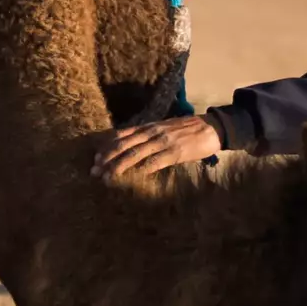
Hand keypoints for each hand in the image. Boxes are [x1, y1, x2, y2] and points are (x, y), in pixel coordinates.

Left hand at [93, 112, 219, 183]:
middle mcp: (151, 132)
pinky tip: (131, 179)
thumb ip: (148, 136)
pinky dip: (140, 170)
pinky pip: (153, 162)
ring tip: (107, 178)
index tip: (95, 158)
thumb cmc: (187, 129)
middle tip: (94, 171)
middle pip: (122, 145)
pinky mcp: (174, 152)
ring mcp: (162, 142)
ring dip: (118, 167)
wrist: (212, 127)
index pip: (120, 135)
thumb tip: (132, 147)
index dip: (106, 147)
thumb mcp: (163, 128)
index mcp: (148, 127)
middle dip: (106, 159)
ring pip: (133, 154)